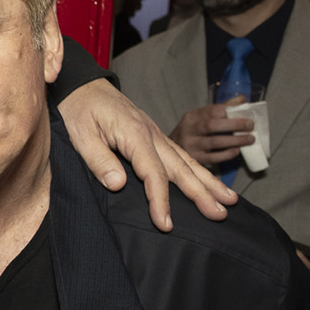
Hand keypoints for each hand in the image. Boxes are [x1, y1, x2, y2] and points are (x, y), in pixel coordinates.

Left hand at [62, 81, 235, 230]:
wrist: (83, 85)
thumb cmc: (79, 110)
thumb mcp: (80, 135)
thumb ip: (98, 160)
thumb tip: (118, 185)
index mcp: (135, 135)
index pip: (153, 173)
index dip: (160, 200)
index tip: (166, 224)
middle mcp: (152, 134)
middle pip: (181, 168)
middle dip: (202, 192)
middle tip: (220, 213)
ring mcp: (156, 134)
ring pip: (187, 160)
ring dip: (209, 181)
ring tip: (229, 200)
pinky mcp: (154, 136)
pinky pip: (181, 155)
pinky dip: (197, 170)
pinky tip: (208, 182)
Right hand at [169, 102, 253, 166]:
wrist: (172, 150)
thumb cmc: (193, 131)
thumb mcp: (202, 117)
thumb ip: (222, 108)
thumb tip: (243, 100)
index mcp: (192, 117)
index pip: (211, 110)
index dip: (230, 111)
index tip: (246, 113)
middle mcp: (189, 130)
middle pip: (212, 125)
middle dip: (235, 125)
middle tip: (250, 126)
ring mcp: (191, 146)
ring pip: (215, 142)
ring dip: (236, 140)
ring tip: (250, 139)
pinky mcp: (195, 159)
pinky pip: (214, 158)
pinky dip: (228, 154)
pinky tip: (237, 150)